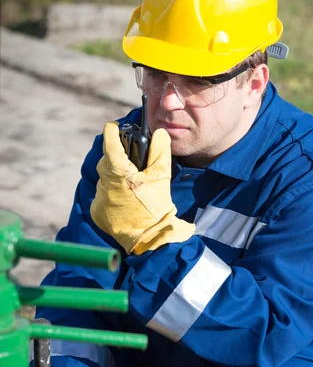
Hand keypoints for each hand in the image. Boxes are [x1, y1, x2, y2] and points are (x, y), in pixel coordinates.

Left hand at [90, 121, 194, 254]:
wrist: (150, 239)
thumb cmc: (156, 207)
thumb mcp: (161, 177)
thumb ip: (160, 151)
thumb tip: (159, 133)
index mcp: (118, 171)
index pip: (109, 141)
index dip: (112, 131)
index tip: (115, 127)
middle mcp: (104, 182)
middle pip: (106, 161)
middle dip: (117, 159)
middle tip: (132, 164)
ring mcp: (99, 198)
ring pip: (105, 180)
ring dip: (116, 180)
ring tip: (133, 188)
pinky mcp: (97, 211)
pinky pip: (103, 196)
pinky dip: (113, 196)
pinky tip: (127, 202)